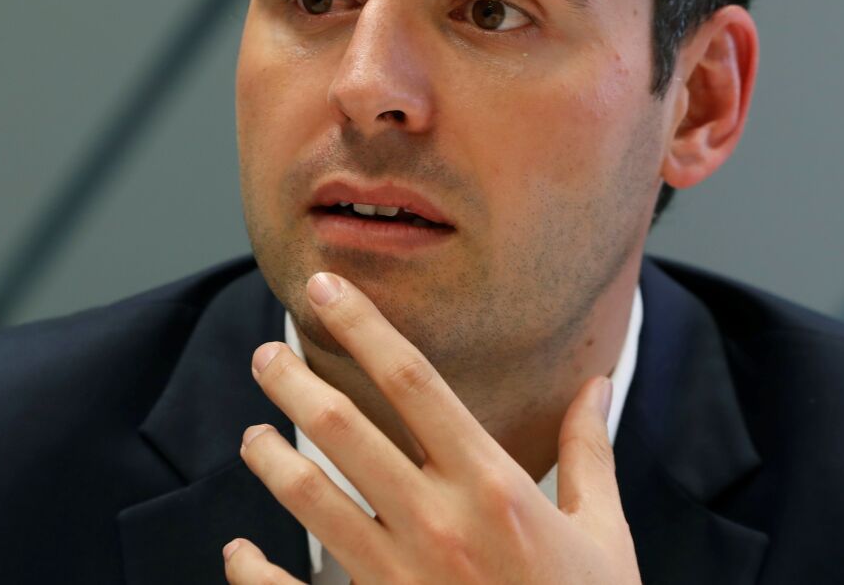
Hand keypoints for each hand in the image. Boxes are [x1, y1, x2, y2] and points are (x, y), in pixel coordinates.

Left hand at [223, 271, 640, 583]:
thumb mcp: (604, 534)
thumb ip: (588, 452)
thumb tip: (597, 383)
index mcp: (493, 487)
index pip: (413, 382)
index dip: (363, 326)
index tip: (326, 287)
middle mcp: (437, 524)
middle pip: (343, 430)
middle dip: (293, 382)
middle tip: (265, 356)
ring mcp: (399, 580)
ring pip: (309, 500)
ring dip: (270, 460)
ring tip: (253, 437)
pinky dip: (254, 573)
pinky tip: (239, 551)